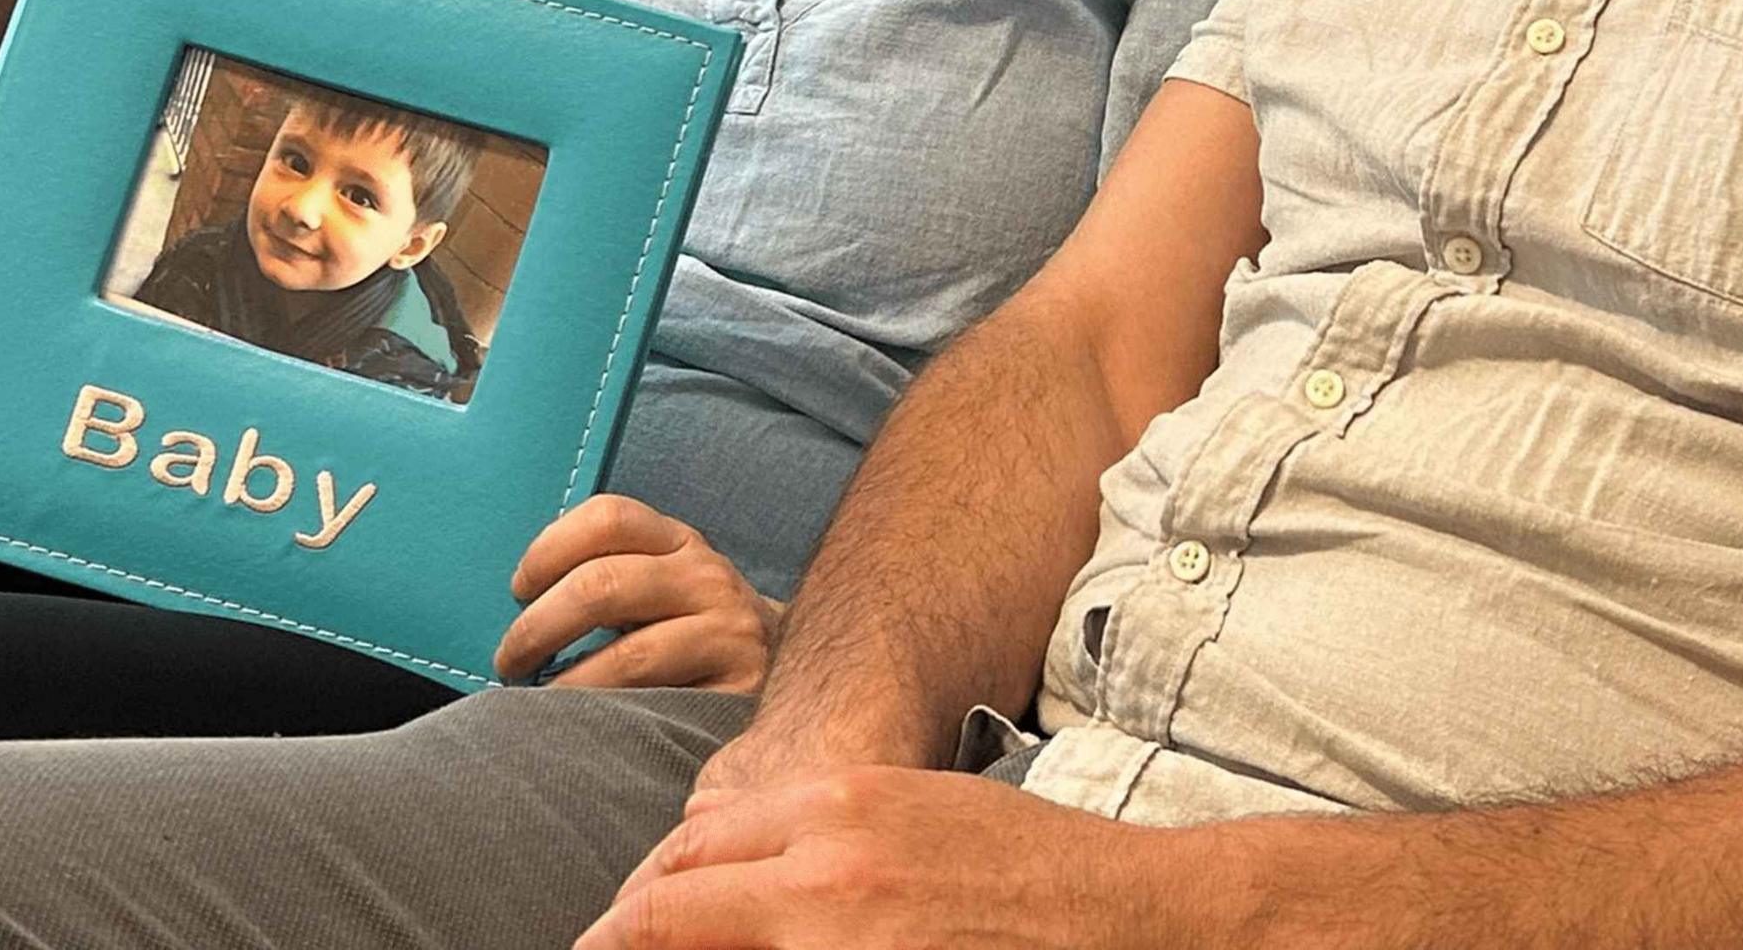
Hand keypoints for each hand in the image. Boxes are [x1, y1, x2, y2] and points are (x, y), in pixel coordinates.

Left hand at [499, 494, 784, 690]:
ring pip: (628, 655)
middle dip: (538, 627)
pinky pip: (659, 705)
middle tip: (510, 661)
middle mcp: (707, 576)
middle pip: (603, 585)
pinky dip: (608, 716)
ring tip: (540, 702)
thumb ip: (606, 578)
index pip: (608, 517)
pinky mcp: (741, 686)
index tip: (519, 591)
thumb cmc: (688, 631)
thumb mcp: (658, 585)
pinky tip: (588, 725)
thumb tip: (518, 605)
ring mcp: (729, 631)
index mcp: (677, 541)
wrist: (778, 669)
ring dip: (566, 684)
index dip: (548, 551)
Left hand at [581, 767, 1169, 949]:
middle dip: (626, 940)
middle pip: (672, 909)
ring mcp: (846, 943)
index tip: (611, 932)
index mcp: (837, 808)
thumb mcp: (914, 813)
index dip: (637, 903)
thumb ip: (817, 837)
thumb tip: (728, 874)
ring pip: (712, 949)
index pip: (691, 855)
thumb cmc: (1031, 865)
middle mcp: (826, 872)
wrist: (1131, 916)